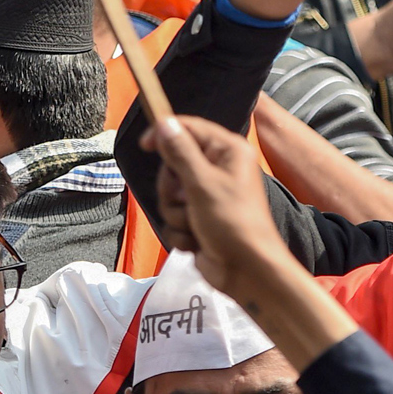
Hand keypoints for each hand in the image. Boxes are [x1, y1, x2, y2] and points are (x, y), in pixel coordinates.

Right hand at [141, 115, 280, 300]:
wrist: (247, 271)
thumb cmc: (233, 223)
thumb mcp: (202, 183)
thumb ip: (180, 152)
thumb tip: (165, 123)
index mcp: (228, 152)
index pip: (190, 128)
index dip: (166, 134)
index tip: (146, 146)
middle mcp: (219, 170)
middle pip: (173, 165)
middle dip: (172, 189)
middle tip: (186, 201)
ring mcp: (208, 196)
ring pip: (170, 195)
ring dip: (176, 214)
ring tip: (195, 224)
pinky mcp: (200, 219)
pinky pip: (174, 217)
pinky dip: (181, 231)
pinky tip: (197, 240)